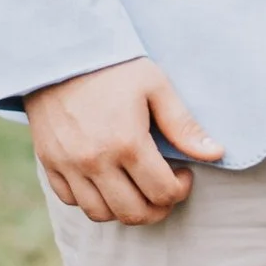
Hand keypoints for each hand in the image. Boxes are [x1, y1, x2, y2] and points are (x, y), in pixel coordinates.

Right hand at [29, 57, 221, 225]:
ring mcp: (68, 164)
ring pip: (100, 213)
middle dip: (158, 209)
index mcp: (127, 142)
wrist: (62, 52)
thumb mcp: (156, 86)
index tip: (183, 174)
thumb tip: (216, 154)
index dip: (180, 190)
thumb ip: (184, 125)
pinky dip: (92, 200)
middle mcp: (95, 160)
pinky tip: (107, 183)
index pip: (162, 192)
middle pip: (133, 213)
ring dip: (125, 210)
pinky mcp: (49, 162)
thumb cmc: (114, 67)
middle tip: (165, 191)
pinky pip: (71, 200)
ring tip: (137, 191)